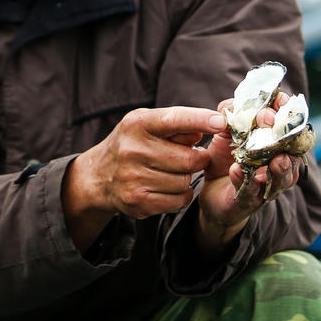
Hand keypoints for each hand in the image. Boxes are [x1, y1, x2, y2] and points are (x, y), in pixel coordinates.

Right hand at [63, 106, 225, 250]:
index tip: (221, 122)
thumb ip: (178, 123)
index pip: (175, 119)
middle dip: (199, 159)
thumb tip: (212, 124)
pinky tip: (170, 187)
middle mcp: (132, 150)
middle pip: (188, 159)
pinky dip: (181, 195)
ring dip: (188, 178)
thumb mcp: (148, 124)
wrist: (99, 176)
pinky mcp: (137, 201)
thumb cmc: (132, 143)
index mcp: (137, 124)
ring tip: (175, 172)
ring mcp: (133, 178)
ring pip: (185, 182)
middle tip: (195, 157)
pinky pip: (178, 200)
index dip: (200, 119)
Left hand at [193, 91, 304, 251]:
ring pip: (282, 175)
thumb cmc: (224, 157)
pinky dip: (243, 179)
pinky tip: (236, 170)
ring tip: (275, 158)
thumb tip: (233, 104)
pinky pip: (251, 190)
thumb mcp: (225, 131)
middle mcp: (279, 161)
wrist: (211, 192)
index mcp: (276, 141)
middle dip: (283, 135)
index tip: (278, 101)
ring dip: (279, 166)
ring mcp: (269, 183)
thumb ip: (230, 112)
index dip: (287, 110)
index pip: (292, 122)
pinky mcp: (250, 199)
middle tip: (269, 122)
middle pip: (293, 149)